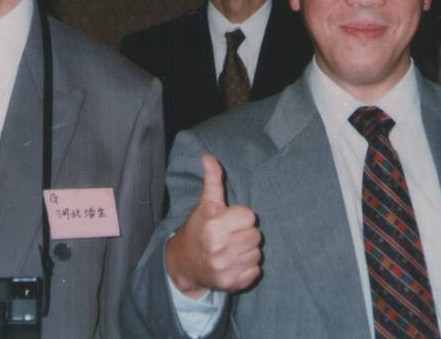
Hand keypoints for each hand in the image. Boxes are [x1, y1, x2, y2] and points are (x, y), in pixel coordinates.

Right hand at [165, 154, 261, 298]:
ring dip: (247, 251)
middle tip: (230, 236)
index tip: (228, 221)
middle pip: (256, 235)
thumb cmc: (199, 229)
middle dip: (245, 234)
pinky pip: (255, 271)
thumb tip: (208, 157)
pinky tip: (233, 263)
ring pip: (257, 253)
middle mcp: (218, 247)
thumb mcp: (205, 204)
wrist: (183, 263)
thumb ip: (212, 181)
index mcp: (214, 225)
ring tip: (231, 249)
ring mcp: (224, 267)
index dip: (240, 217)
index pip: (250, 216)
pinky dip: (247, 268)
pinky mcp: (231, 284)